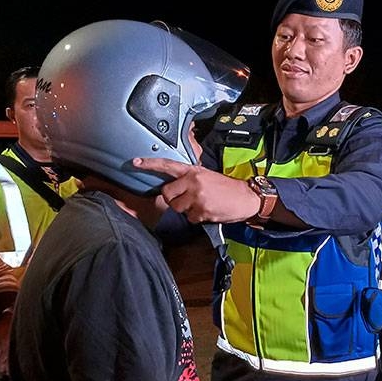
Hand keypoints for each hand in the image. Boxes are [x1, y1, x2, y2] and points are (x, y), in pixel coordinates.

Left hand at [133, 157, 259, 223]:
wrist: (246, 198)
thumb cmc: (226, 188)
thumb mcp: (207, 176)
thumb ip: (189, 180)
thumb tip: (172, 189)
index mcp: (193, 171)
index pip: (168, 165)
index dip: (150, 164)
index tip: (135, 162)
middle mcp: (193, 182)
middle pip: (167, 194)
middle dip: (174, 199)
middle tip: (188, 199)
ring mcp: (197, 197)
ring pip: (177, 208)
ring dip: (186, 209)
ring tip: (201, 204)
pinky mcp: (202, 210)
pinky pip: (190, 218)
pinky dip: (197, 217)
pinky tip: (208, 211)